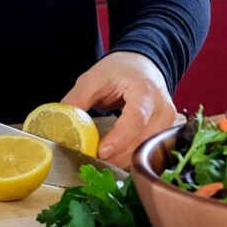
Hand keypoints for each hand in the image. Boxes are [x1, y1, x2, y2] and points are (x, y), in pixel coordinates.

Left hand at [61, 52, 179, 167]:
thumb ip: (77, 100)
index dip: (120, 137)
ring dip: (123, 159)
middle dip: (118, 155)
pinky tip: (113, 158)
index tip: (101, 151)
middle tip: (92, 161)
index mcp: (146, 90)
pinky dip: (129, 157)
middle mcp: (162, 108)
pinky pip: (147, 151)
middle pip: (143, 140)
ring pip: (146, 150)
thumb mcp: (94, 78)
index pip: (137, 118)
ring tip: (100, 160)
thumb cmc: (120, 70)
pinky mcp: (163, 133)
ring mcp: (167, 123)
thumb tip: (59, 124)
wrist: (143, 65)